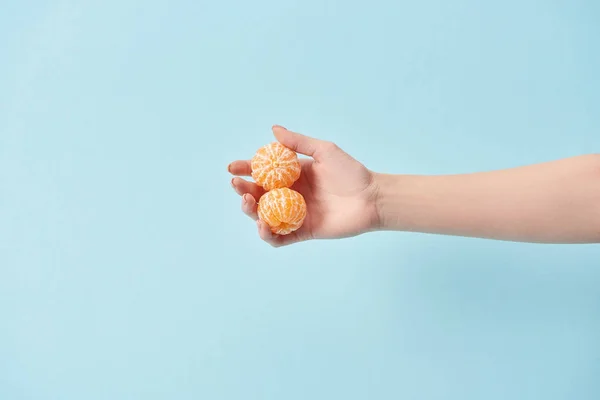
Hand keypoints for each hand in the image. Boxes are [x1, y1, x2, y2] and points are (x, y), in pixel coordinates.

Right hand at [228, 126, 379, 246]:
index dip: (245, 169)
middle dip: (243, 191)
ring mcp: (295, 214)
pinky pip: (280, 237)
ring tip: (248, 203)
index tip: (233, 167)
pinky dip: (268, 235)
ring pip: (264, 216)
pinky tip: (264, 226)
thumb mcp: (324, 151)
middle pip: (258, 195)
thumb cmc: (351, 172)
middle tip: (238, 186)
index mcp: (292, 175)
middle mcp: (290, 195)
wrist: (371, 197)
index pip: (262, 172)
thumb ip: (298, 143)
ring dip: (251, 212)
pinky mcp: (303, 232)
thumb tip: (274, 130)